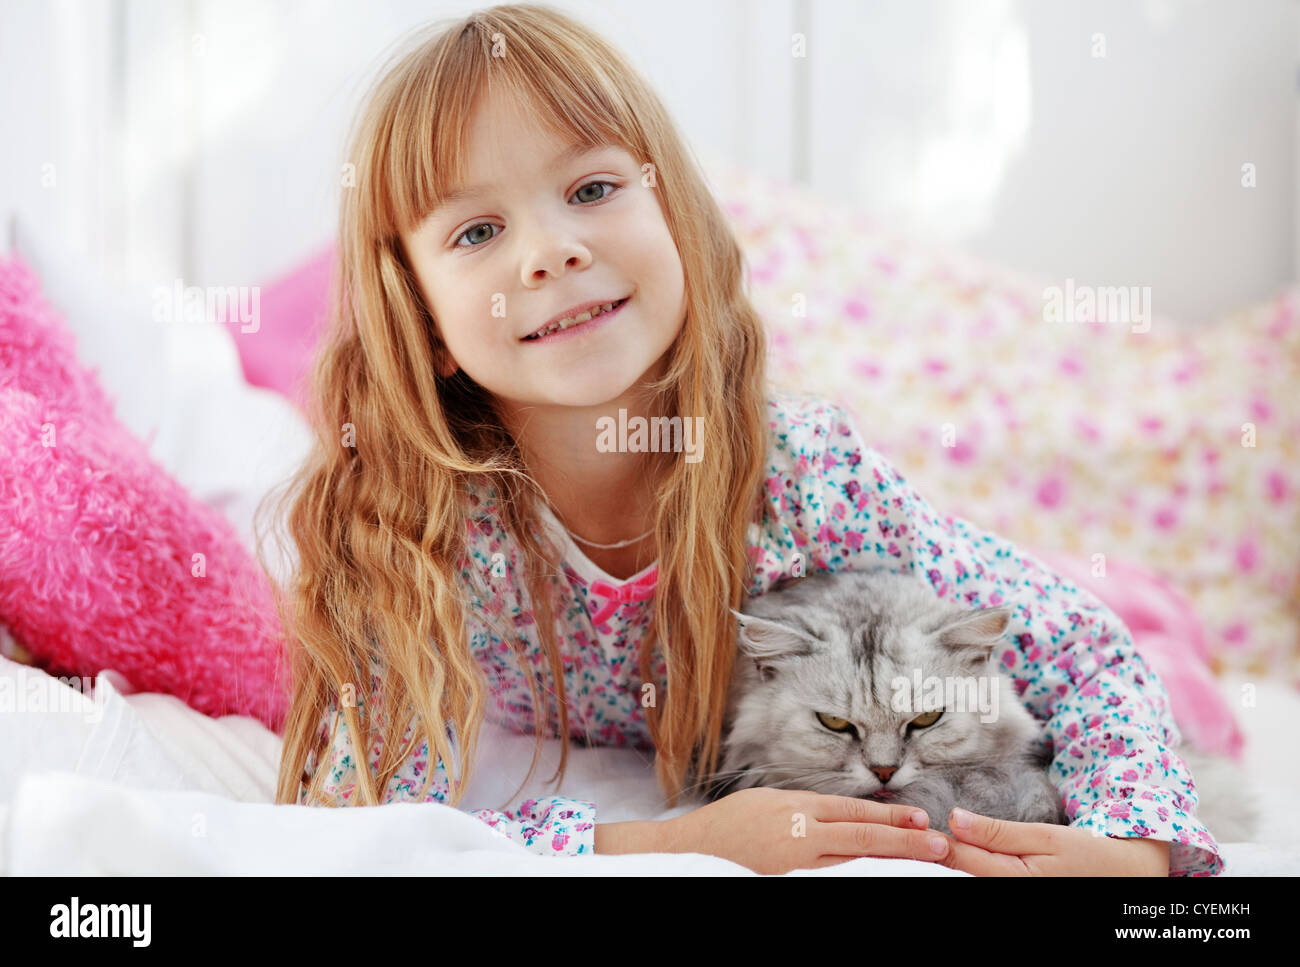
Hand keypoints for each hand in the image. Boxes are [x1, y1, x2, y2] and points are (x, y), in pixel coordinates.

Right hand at [660, 787, 954, 874]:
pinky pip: (830, 881)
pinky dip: (857, 878)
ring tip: (921, 863)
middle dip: (905, 839)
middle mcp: (800, 833)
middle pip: (863, 836)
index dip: (891, 814)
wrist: (689, 849)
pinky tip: (877, 879)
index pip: (854, 810)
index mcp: (796, 806)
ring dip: (889, 862)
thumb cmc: (727, 824)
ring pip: (853, 863)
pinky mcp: (787, 881)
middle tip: (939, 843)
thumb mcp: (768, 802)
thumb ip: (806, 809)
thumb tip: (843, 815)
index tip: (921, 818)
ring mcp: (794, 863)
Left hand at [931, 807, 1169, 875]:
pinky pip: (991, 880)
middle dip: (946, 852)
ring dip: (960, 859)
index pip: (964, 859)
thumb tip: (955, 818)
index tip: (916, 825)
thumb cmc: (1090, 853)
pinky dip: (977, 866)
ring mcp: (1017, 896)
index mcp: (1017, 879)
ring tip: (936, 841)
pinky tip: (967, 853)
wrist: (1127, 876)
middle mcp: (1013, 894)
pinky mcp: (1022, 893)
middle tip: (918, 830)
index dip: (938, 841)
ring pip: (977, 877)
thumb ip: (999, 831)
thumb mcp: (1046, 836)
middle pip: (966, 872)